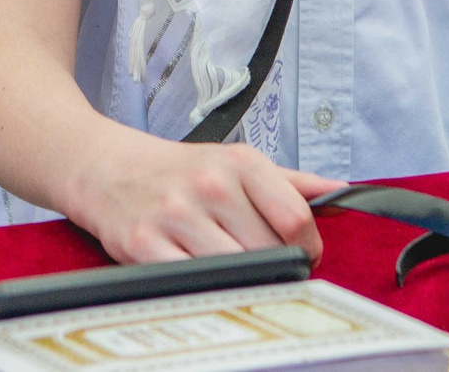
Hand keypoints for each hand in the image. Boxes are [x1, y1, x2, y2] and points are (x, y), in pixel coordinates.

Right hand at [63, 130, 343, 263]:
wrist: (107, 167)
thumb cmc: (178, 169)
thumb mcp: (236, 162)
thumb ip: (292, 182)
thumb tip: (341, 192)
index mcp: (239, 163)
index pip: (296, 217)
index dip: (308, 247)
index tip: (302, 255)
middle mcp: (209, 185)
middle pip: (269, 251)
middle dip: (275, 268)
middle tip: (265, 268)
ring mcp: (176, 215)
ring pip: (234, 269)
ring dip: (241, 280)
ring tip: (233, 272)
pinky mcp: (144, 244)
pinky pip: (190, 280)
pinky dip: (203, 287)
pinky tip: (202, 277)